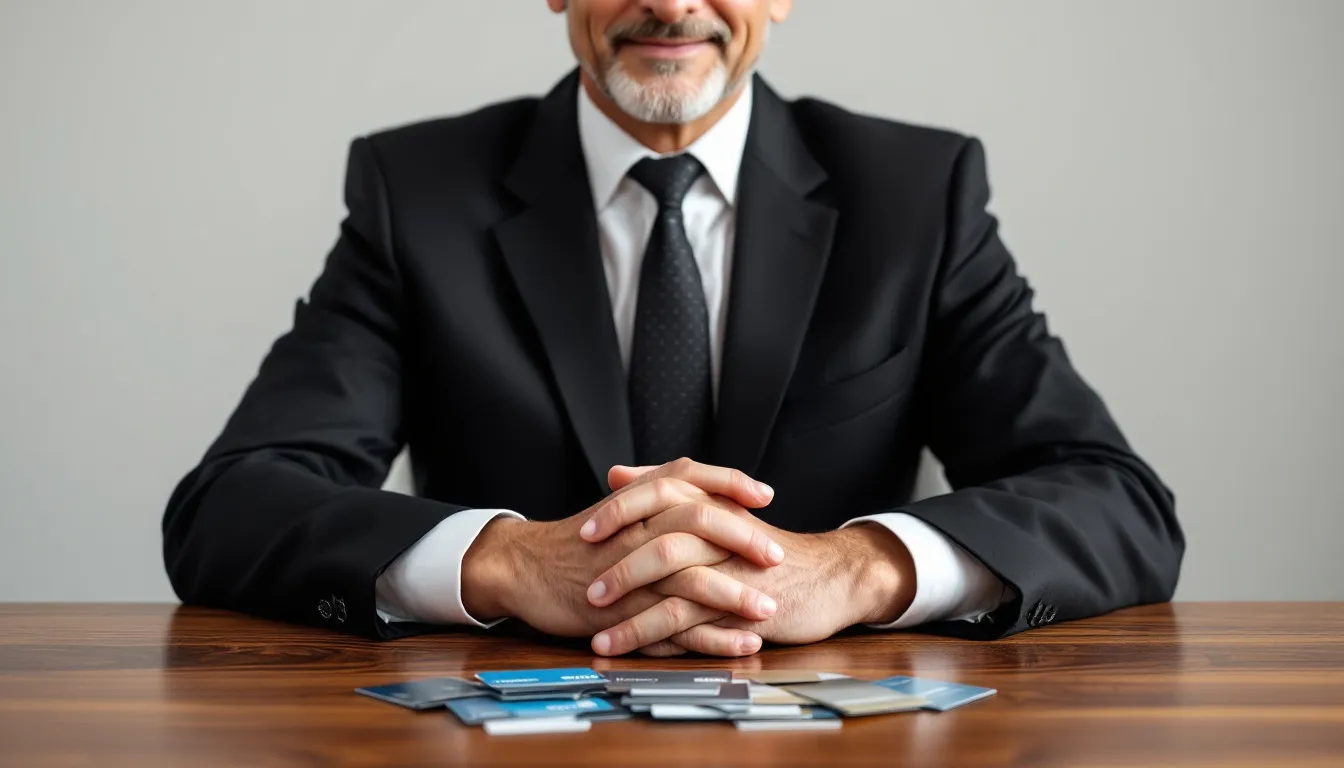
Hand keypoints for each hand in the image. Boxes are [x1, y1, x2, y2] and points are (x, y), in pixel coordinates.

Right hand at [462, 459, 785, 653]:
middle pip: (697, 523)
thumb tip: (702, 489)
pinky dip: (710, 637)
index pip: (691, 478)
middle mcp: (635, 530)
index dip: (730, 484)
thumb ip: (656, 495)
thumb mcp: (616, 509)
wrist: (523, 567)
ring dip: (733, 596)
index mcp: (636, 501)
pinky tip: (740, 644)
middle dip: (743, 539)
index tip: (765, 495)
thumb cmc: (576, 541)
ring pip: (688, 578)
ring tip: (767, 609)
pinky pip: (672, 626)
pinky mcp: (622, 613)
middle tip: (776, 554)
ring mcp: (628, 573)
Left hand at [588, 466, 916, 655]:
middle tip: (586, 590)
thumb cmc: (764, 549)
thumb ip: (668, 491)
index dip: (618, 512)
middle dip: (617, 570)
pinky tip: (638, 656)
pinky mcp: (743, 611)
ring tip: (600, 639)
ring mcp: (732, 574)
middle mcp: (721, 535)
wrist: (829, 578)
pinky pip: (696, 627)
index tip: (583, 532)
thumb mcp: (719, 513)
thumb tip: (618, 472)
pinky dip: (663, 643)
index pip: (658, 495)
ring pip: (673, 591)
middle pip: (659, 542)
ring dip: (632, 618)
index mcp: (711, 505)